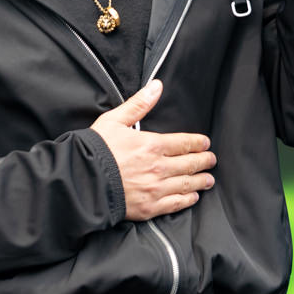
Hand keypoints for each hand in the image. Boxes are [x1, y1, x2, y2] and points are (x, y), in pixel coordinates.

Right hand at [89, 79, 216, 220]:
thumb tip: (157, 86)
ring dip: (201, 181)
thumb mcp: (114, 120)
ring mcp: (155, 189)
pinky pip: (175, 204)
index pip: (184, 143)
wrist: (81, 181)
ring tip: (209, 179)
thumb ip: (139, 104)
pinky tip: (193, 197)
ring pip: (187, 185)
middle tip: (211, 160)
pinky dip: (187, 200)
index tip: (205, 143)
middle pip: (190, 164)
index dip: (198, 143)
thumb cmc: (95, 149)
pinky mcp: (149, 207)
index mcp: (152, 145)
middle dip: (204, 161)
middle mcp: (159, 168)